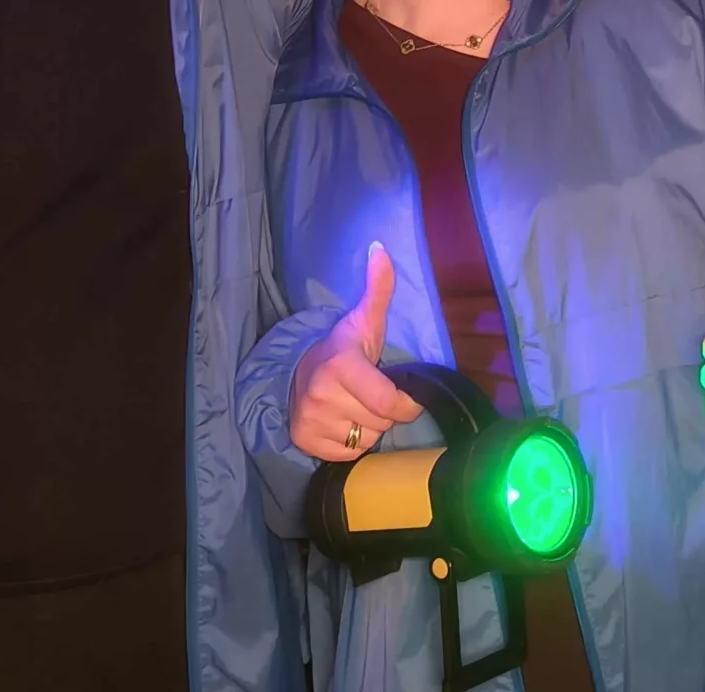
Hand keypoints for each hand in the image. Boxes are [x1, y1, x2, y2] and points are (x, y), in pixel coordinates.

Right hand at [290, 243, 421, 462]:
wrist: (297, 371)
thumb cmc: (343, 349)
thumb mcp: (364, 321)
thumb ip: (379, 289)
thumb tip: (381, 249)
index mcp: (341, 365)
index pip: (390, 404)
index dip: (407, 404)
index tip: (405, 394)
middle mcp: (321, 395)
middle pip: (381, 423)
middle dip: (384, 412)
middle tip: (370, 393)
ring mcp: (310, 421)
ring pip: (366, 440)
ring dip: (368, 427)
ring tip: (355, 405)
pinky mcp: (304, 441)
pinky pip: (349, 454)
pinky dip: (351, 442)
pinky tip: (342, 421)